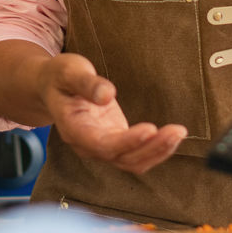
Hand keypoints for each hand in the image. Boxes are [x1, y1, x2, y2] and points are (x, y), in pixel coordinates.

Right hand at [36, 53, 185, 173]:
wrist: (52, 86)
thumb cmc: (60, 77)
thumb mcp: (69, 71)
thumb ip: (86, 83)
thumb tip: (107, 95)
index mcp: (73, 129)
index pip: (102, 144)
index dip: (127, 142)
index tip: (150, 129)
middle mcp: (87, 145)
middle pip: (122, 158)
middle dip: (151, 148)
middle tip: (176, 130)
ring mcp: (101, 146)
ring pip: (132, 161)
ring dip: (157, 151)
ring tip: (178, 132)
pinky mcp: (114, 141)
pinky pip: (137, 153)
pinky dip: (155, 148)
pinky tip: (172, 135)